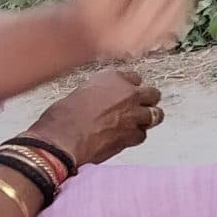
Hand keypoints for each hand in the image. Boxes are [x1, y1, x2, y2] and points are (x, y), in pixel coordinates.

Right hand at [22, 68, 160, 167]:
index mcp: (112, 78)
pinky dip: (135, 137)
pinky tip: (124, 139)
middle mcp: (127, 93)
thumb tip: (100, 102)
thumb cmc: (62, 117)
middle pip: (152, 94)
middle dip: (147, 101)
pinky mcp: (133, 135)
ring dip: (147, 120)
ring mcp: (133, 114)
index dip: (130, 88)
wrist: (62, 139)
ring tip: (136, 125)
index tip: (126, 94)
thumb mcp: (79, 93)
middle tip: (138, 109)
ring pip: (155, 115)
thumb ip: (98, 94)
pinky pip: (142, 135)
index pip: (134, 78)